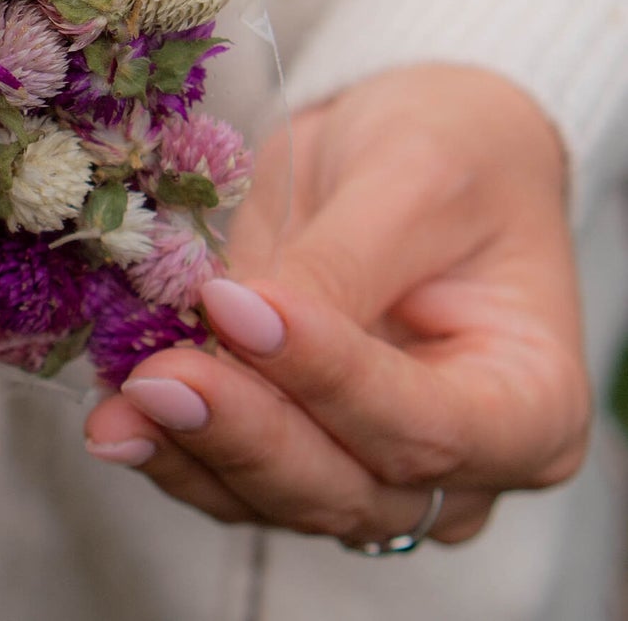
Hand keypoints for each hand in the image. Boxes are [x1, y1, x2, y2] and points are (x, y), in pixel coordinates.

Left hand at [83, 64, 591, 546]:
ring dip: (191, 452)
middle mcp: (459, 463)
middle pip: (347, 485)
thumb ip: (342, 262)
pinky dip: (172, 446)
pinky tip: (115, 415)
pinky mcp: (295, 440)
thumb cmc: (448, 151)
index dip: (328, 378)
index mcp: (528, 404)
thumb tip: (243, 318)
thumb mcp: (411, 179)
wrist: (412, 148)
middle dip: (245, 433)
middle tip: (158, 378)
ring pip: (278, 495)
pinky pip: (231, 472)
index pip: (427, 426)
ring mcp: (372, 463)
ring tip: (118, 409)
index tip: (239, 309)